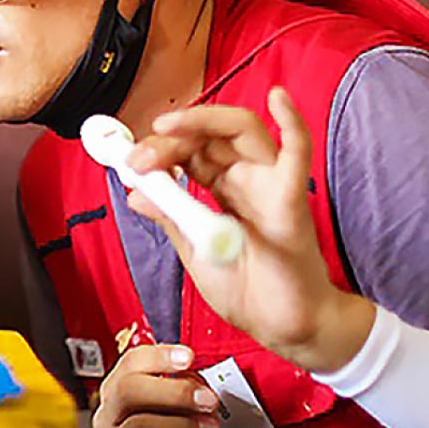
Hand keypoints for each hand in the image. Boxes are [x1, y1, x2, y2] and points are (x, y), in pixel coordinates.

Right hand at [91, 343, 219, 427]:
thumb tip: (192, 374)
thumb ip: (189, 388)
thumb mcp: (190, 411)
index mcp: (121, 391)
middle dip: (173, 392)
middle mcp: (109, 416)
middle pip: (128, 391)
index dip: (158, 356)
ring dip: (181, 425)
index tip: (188, 356)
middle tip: (207, 398)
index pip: (130, 363)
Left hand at [125, 88, 375, 372]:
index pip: (192, 150)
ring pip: (243, 131)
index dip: (160, 149)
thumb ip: (170, 218)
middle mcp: (248, 180)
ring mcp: (271, 186)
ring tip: (167, 129)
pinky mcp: (291, 202)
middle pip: (210, 136)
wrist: (280, 328)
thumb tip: (137, 193)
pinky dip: (292, 122)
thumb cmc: (246, 290)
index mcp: (224, 189)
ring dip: (202, 122)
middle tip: (140, 156)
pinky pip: (298, 155)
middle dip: (170, 137)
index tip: (130, 162)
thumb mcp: (192, 250)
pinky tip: (279, 99)